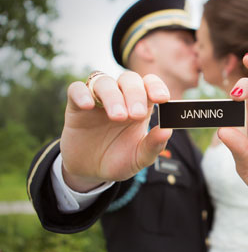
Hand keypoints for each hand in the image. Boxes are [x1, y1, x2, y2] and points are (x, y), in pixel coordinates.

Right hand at [60, 72, 171, 191]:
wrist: (90, 172)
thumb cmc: (118, 160)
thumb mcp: (138, 158)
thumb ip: (152, 146)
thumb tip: (167, 131)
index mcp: (139, 106)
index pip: (149, 84)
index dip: (156, 86)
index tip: (162, 98)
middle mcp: (120, 97)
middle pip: (128, 79)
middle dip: (135, 94)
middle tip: (136, 115)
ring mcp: (97, 100)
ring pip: (104, 82)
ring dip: (112, 96)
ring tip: (117, 117)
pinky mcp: (76, 106)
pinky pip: (76, 89)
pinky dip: (81, 93)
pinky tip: (87, 106)